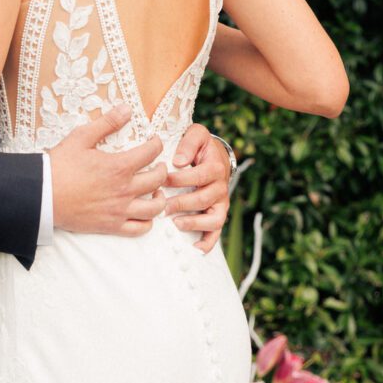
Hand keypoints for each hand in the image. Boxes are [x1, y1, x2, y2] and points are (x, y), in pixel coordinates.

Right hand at [48, 105, 166, 236]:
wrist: (43, 194)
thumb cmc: (60, 165)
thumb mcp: (81, 137)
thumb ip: (107, 123)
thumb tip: (126, 109)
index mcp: (119, 166)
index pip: (151, 153)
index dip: (157, 144)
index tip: (154, 141)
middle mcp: (124, 190)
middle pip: (157, 179)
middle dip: (162, 169)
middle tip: (158, 164)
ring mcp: (119, 210)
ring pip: (154, 207)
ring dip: (160, 197)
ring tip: (156, 191)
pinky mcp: (111, 225)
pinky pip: (139, 229)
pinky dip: (147, 222)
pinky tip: (144, 212)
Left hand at [164, 124, 230, 253]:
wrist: (214, 155)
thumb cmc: (200, 146)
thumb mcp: (197, 134)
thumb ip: (188, 143)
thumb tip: (179, 160)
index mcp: (215, 167)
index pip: (199, 176)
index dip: (180, 179)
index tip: (162, 180)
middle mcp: (220, 186)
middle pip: (203, 199)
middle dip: (182, 203)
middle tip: (163, 206)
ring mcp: (220, 202)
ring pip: (213, 218)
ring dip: (194, 223)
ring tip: (176, 224)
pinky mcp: (218, 213)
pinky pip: (216, 231)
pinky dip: (208, 242)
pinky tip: (195, 248)